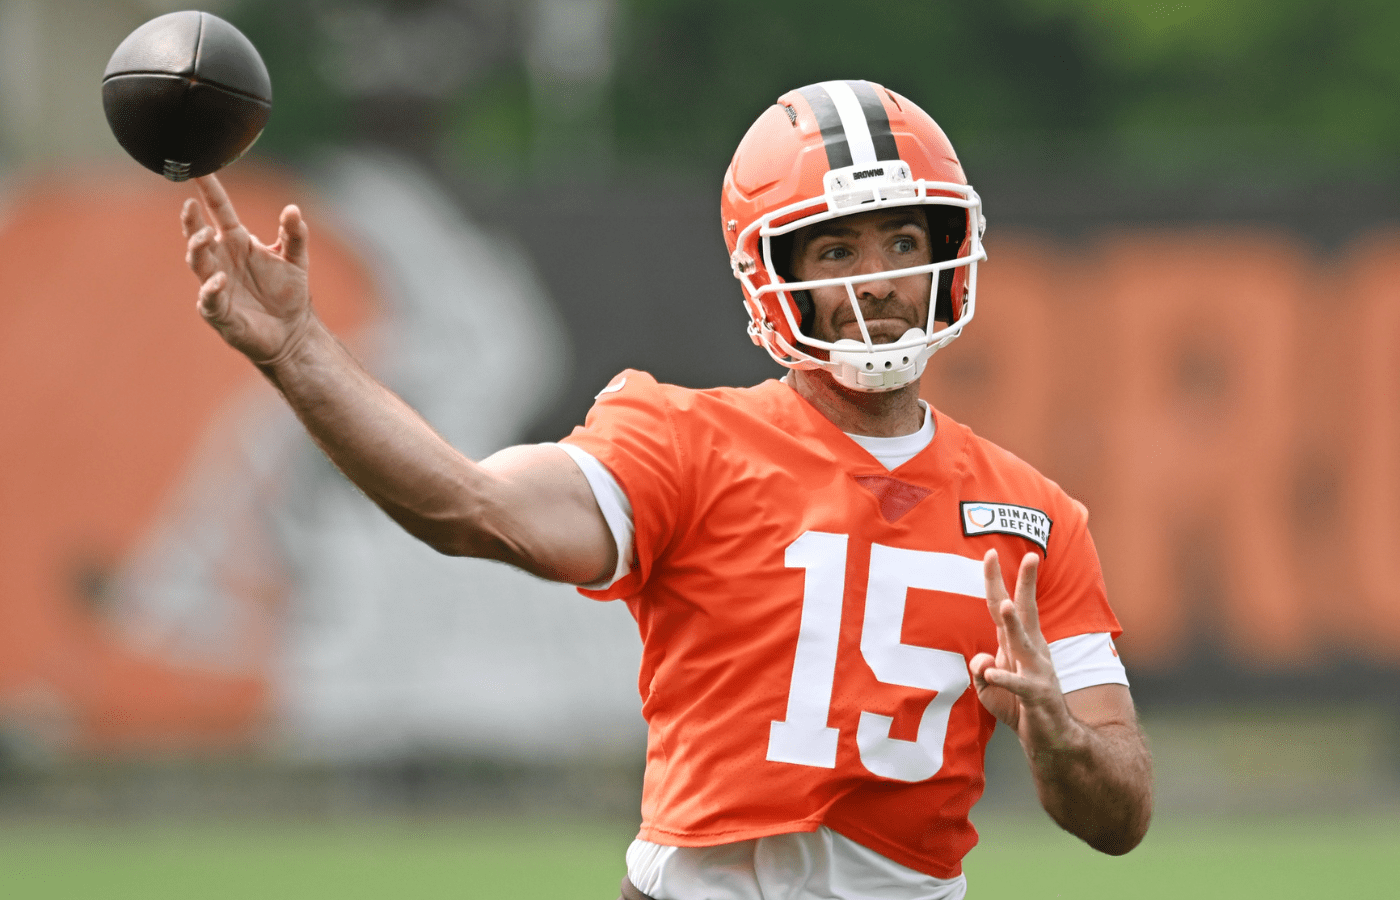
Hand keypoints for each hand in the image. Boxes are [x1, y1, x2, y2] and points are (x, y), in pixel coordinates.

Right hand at [182, 174, 314, 364]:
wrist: (291, 332)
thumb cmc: (287, 293)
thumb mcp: (296, 259)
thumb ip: (295, 234)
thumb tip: (292, 208)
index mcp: (236, 242)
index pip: (219, 210)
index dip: (209, 190)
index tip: (199, 168)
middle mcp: (221, 260)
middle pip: (199, 236)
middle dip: (192, 222)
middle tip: (191, 206)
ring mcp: (217, 285)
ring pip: (198, 263)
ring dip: (198, 248)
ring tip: (206, 236)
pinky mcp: (220, 312)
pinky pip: (210, 299)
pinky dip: (212, 290)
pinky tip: (219, 281)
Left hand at [969, 550, 1078, 748]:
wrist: (1049, 738)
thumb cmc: (1018, 707)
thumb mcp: (988, 687)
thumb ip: (978, 670)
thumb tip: (979, 660)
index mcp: (1017, 643)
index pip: (1005, 605)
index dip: (997, 580)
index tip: (991, 552)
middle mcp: (1031, 651)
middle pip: (1023, 612)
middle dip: (1024, 584)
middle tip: (1030, 556)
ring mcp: (1037, 671)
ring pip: (1023, 642)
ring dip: (1013, 624)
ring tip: (1005, 604)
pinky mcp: (1037, 695)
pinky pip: (1019, 684)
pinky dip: (1005, 678)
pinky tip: (992, 672)